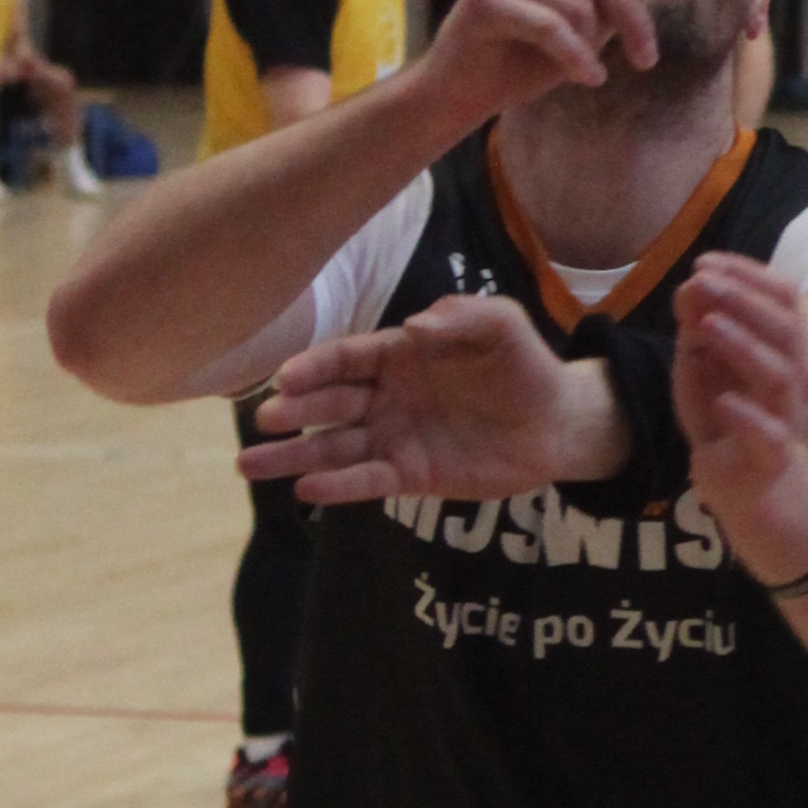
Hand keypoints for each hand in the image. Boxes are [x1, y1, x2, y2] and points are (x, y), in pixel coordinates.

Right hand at [250, 290, 590, 501]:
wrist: (558, 422)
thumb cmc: (524, 365)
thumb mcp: (501, 325)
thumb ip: (462, 317)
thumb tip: (414, 326)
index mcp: (397, 354)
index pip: (345, 358)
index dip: (314, 367)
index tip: (285, 377)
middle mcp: (386, 396)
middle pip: (330, 403)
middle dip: (294, 411)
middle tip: (264, 420)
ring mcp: (395, 437)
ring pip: (334, 447)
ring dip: (293, 456)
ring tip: (249, 464)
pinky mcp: (411, 475)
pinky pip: (368, 480)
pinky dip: (339, 486)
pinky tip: (307, 490)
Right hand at [423, 0, 701, 123]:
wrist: (461, 93)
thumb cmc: (525, 60)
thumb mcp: (584, 29)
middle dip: (636, 20)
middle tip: (649, 61)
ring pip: (579, 6)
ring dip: (596, 48)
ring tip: (591, 73)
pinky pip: (551, 27)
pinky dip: (576, 58)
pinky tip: (587, 78)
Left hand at [675, 255, 807, 580]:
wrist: (738, 479)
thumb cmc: (723, 409)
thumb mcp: (699, 359)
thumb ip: (695, 322)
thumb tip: (691, 284)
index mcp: (783, 344)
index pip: (783, 296)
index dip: (748, 275)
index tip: (704, 263)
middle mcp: (794, 375)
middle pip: (788, 328)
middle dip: (744, 300)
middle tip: (702, 283)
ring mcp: (786, 416)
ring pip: (780, 375)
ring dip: (744, 345)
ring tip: (705, 326)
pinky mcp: (771, 456)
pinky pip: (770, 434)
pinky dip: (746, 415)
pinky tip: (722, 401)